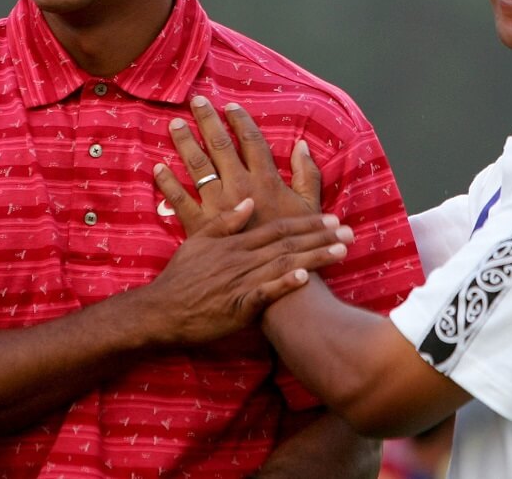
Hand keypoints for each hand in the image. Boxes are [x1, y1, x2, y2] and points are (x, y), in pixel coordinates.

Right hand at [140, 196, 352, 343]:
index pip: (278, 227)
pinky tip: (306, 278)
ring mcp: (241, 281)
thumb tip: (249, 201)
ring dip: (314, 257)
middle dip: (321, 236)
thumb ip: (226, 220)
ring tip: (341, 251)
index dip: (307, 222)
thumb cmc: (181, 277)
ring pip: (284, 264)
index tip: (332, 217)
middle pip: (288, 243)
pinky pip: (265, 293)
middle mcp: (242, 258)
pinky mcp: (238, 306)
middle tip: (349, 231)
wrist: (162, 310)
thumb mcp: (198, 240)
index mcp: (236, 242)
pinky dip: (285, 284)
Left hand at [153, 96, 323, 233]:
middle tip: (197, 102)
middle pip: (220, 146)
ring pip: (198, 166)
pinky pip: (179, 200)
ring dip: (185, 143)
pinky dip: (167, 183)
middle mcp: (239, 186)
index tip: (230, 107)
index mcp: (265, 180)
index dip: (240, 121)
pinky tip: (158, 167)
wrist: (278, 280)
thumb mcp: (311, 207)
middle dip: (208, 121)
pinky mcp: (201, 226)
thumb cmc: (298, 244)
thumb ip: (308, 174)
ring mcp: (218, 205)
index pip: (251, 141)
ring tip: (175, 125)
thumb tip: (301, 145)